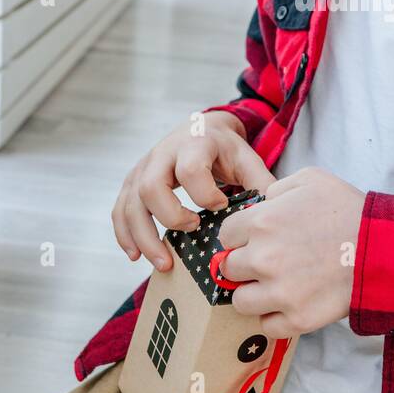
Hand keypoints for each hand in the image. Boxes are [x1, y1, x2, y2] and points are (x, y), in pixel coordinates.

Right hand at [111, 112, 275, 271]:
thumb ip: (260, 183)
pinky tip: (136, 256)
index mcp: (194, 145)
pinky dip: (125, 235)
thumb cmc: (224, 149)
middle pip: (151, 187)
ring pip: (131, 204)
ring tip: (164, 263)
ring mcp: (143, 168)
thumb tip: (273, 216)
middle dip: (170, 218)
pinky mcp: (132, 182)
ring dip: (144, 237)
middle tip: (193, 232)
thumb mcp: (245, 158)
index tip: (221, 207)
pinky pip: (120, 210)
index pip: (191, 169)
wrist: (201, 129)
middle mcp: (162, 154)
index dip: (205, 194)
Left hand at [217, 166, 367, 338]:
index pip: (225, 235)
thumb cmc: (349, 211)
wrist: (383, 249)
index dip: (241, 236)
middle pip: (228, 269)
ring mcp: (279, 293)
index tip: (255, 239)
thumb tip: (261, 205)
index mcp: (261, 222)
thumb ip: (276, 189)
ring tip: (277, 285)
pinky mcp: (296, 319)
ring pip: (241, 301)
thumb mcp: (311, 179)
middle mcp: (263, 259)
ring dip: (255, 294)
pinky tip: (291, 302)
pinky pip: (267, 325)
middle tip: (269, 261)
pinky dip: (276, 317)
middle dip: (245, 264)